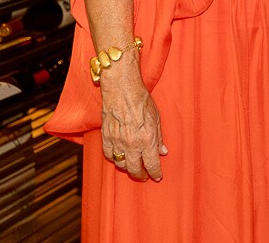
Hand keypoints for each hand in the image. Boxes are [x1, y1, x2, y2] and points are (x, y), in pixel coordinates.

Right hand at [99, 63, 165, 180]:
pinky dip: (114, 158)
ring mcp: (117, 141)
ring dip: (127, 168)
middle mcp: (131, 143)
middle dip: (140, 174)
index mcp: (147, 139)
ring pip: (120, 164)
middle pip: (134, 168)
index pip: (151, 163)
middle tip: (144, 176)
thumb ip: (159, 137)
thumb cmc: (142, 101)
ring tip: (133, 168)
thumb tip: (162, 152)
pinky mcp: (106, 137)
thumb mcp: (157, 118)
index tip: (157, 177)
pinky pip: (109, 155)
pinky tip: (120, 157)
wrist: (122, 91)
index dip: (155, 172)